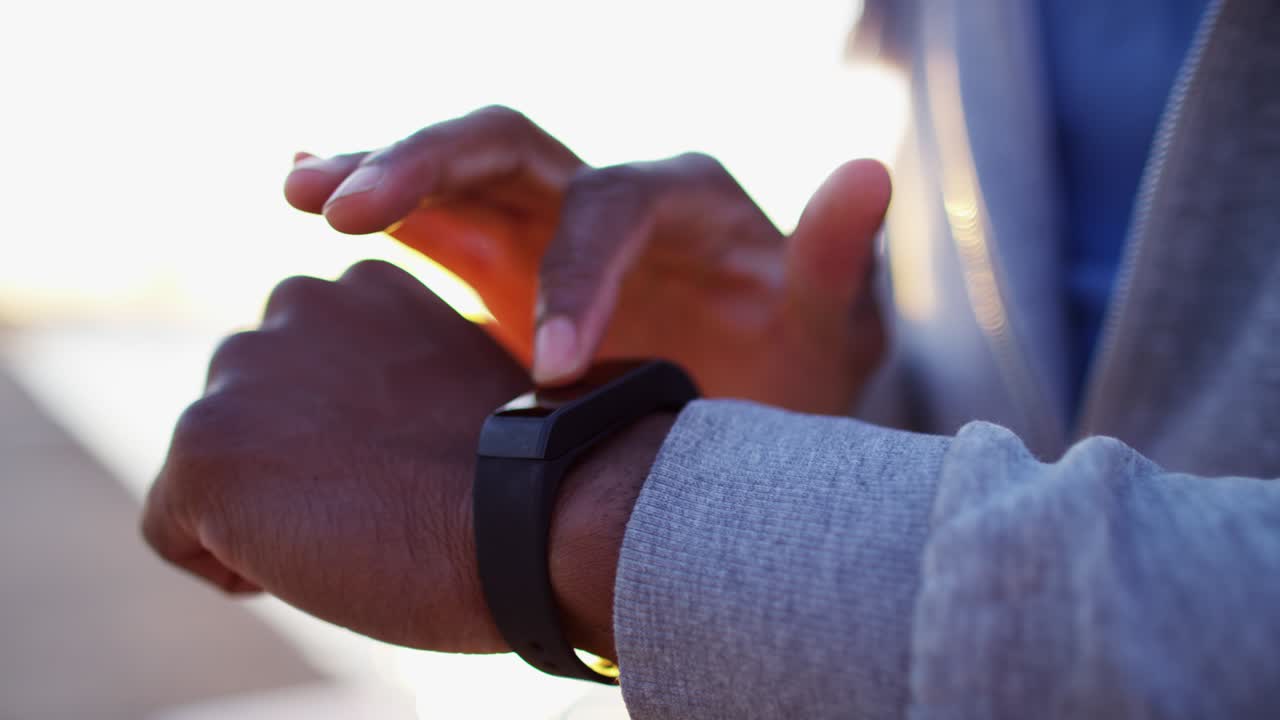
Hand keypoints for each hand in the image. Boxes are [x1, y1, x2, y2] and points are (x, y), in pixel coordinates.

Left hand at [143, 261, 541, 652]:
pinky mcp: (204, 446)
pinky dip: (229, 564)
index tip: (406, 466)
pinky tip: (307, 563)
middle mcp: (293, 304)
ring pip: (214, 468)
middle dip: (291, 461)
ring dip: (262, 506)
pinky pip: (174, 531)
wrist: (528, 520)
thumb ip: (396, 374)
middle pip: (251, 411)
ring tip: (349, 530)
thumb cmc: (517, 476)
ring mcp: (243, 371)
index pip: (306, 369)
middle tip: (375, 503)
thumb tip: (365, 416)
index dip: (346, 437)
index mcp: (364, 285)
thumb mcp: (459, 388)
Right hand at [284, 106, 890, 413]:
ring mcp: (545, 223)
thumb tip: (867, 167)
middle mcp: (606, 194)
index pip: (613, 206)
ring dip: (377, 169)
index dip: (577, 275)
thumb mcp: (834, 341)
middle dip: (430, 165)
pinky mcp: (503, 260)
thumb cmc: (795, 384)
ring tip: (301, 187)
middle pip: (509, 144)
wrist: (746, 422)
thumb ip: (840, 265)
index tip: (552, 371)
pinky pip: (430, 216)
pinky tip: (299, 180)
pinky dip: (372, 196)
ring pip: (453, 170)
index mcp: (685, 200)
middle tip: (349, 208)